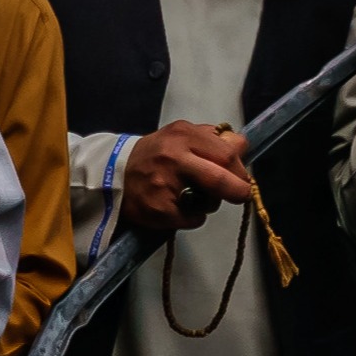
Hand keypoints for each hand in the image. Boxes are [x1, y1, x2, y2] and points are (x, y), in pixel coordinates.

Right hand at [118, 121, 255, 234]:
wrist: (113, 174)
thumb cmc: (155, 154)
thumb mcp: (179, 135)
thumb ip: (210, 138)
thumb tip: (241, 146)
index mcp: (184, 136)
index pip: (227, 153)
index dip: (240, 168)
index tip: (242, 176)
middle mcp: (174, 158)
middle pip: (222, 178)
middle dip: (239, 190)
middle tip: (241, 195)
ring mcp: (166, 186)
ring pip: (210, 202)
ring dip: (211, 203)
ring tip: (193, 196)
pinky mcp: (161, 210)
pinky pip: (194, 219)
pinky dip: (193, 217)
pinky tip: (178, 207)